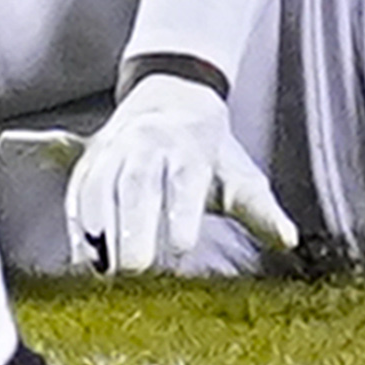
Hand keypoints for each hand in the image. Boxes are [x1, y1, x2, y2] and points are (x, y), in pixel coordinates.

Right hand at [55, 67, 296, 273]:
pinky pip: (78, 185)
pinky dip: (75, 218)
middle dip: (132, 225)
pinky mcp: (91, 158)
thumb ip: (260, 211)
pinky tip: (78, 254)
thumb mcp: (241, 177)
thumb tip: (288, 239)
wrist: (173, 95)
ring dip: (95, 225)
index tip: (180, 248)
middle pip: (137, 183)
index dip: (181, 213)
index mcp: (190, 148)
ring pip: (100, 183)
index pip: (185, 181)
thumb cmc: (212, 153)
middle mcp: (148, 144)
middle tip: (134, 268)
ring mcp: (115, 148)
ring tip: (96, 267)